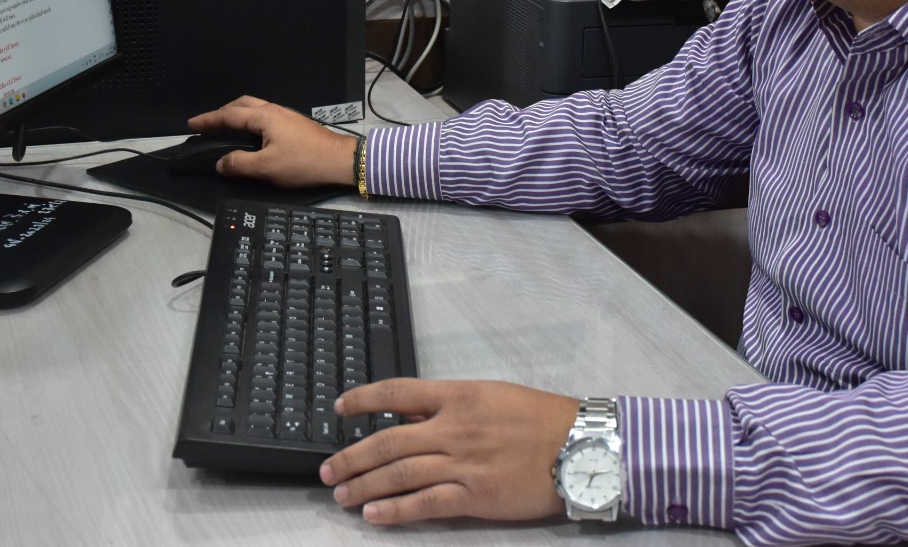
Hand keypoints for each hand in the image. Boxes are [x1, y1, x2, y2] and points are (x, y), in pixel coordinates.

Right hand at [185, 96, 356, 186]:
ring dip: (237, 115)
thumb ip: (240, 164)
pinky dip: (251, 121)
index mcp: (265, 117)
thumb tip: (221, 163)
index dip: (209, 119)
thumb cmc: (305, 162)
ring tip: (225, 128)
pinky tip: (251, 135)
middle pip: (242, 104)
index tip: (192, 123)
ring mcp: (286, 116)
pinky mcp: (294, 125)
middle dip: (222, 112)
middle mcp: (275, 111)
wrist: (339, 161)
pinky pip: (265, 117)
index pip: (229, 115)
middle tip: (208, 124)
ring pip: (255, 109)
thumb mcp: (267, 168)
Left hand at [319, 378, 578, 525]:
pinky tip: (375, 515)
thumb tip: (410, 413)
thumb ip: (449, 404)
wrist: (580, 446)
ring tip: (342, 495)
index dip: (363, 399)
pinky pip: (426, 503)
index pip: (397, 392)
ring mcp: (464, 463)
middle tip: (327, 469)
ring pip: (400, 474)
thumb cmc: (541, 418)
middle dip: (352, 457)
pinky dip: (396, 510)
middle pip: (388, 441)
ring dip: (364, 486)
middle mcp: (455, 427)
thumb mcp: (492, 395)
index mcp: (458, 395)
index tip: (339, 408)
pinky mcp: (476, 496)